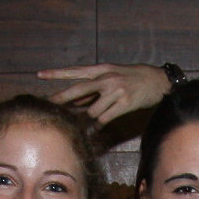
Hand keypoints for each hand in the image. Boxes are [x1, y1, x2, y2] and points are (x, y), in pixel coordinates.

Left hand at [35, 64, 172, 123]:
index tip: (40, 75)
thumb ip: (95, 88)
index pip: (75, 71)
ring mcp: (116, 91)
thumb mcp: (113, 76)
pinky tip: (97, 128)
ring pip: (92, 110)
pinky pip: (105, 119)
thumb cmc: (134, 78)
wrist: (159, 81)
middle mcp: (107, 78)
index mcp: (102, 69)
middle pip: (79, 89)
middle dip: (62, 98)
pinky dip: (99, 125)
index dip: (57, 74)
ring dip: (90, 117)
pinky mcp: (125, 103)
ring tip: (93, 118)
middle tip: (48, 104)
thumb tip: (76, 102)